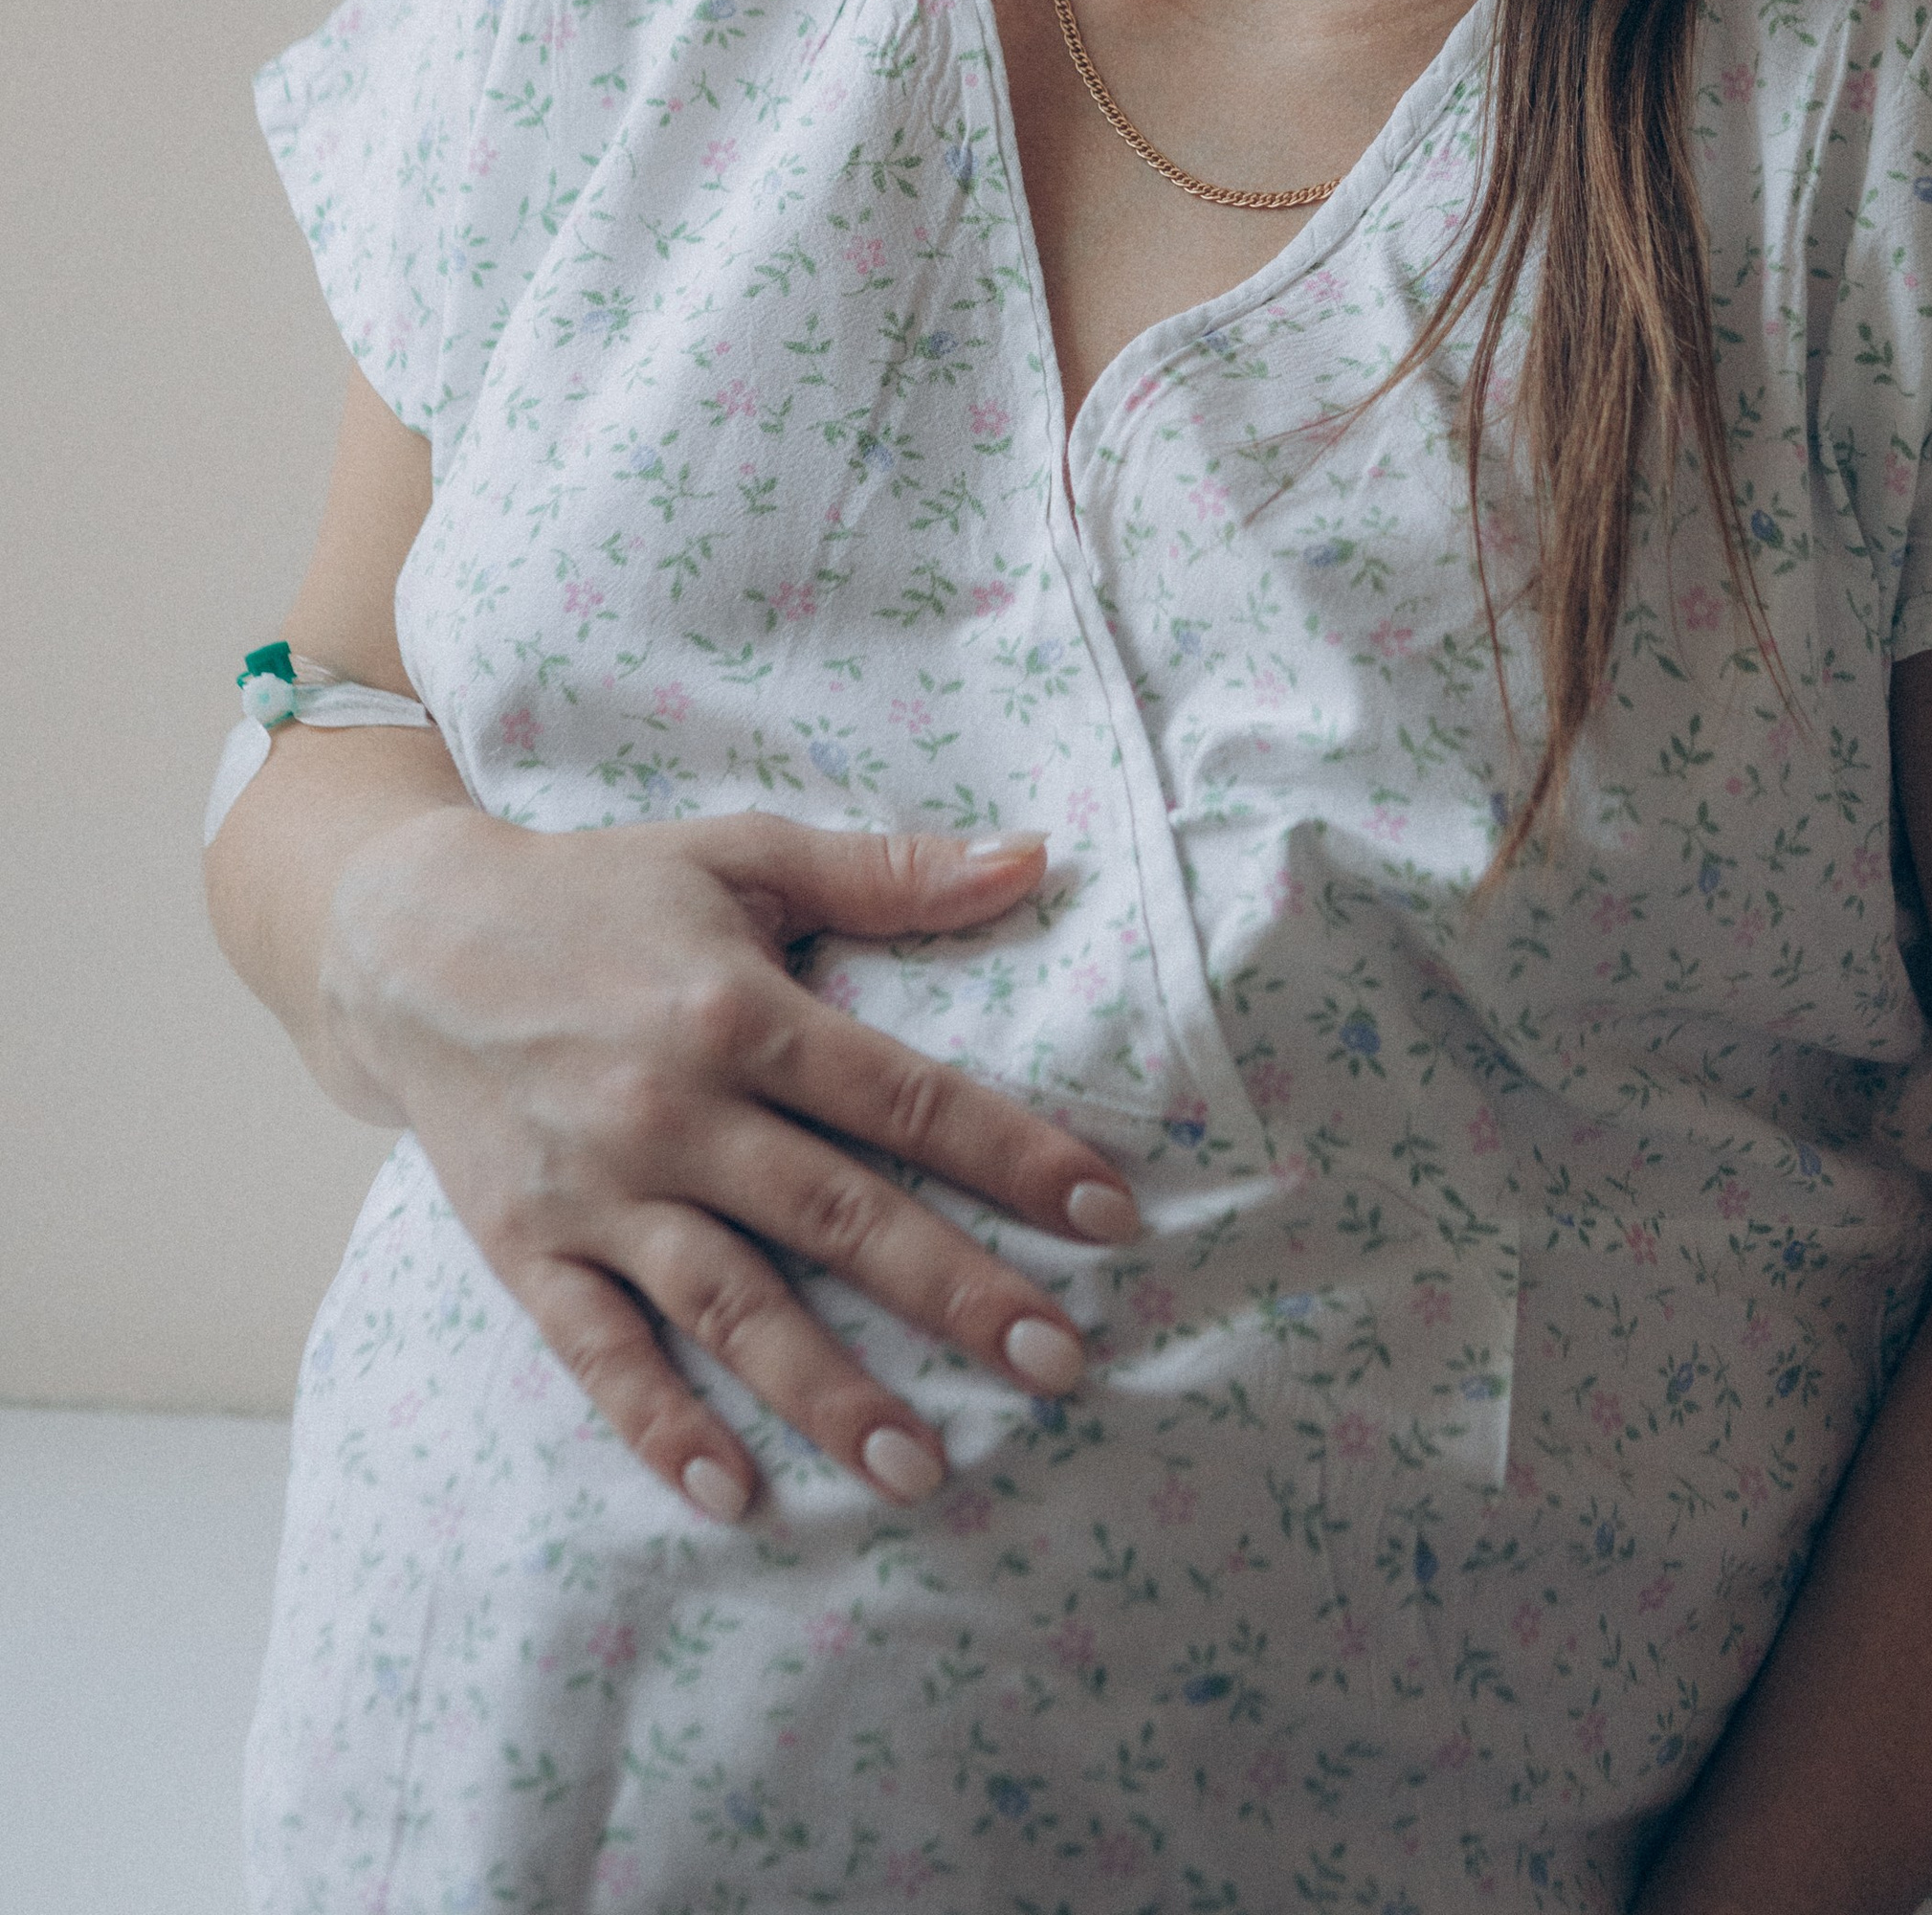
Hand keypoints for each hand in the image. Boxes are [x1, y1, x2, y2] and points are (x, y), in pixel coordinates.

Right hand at [319, 806, 1139, 1522]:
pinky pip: (601, 1352)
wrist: (408, 942)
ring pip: (731, 1303)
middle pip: (839, 1215)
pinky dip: (662, 1425)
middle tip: (1060, 1365)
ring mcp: (599, 1189)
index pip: (906, 1098)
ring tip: (922, 1468)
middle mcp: (675, 1107)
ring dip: (827, 1391)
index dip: (1014, 1157)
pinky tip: (735, 1492)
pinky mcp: (526, 1250)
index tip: (1109, 1217)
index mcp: (742, 1009)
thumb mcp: (744, 853)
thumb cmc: (601, 891)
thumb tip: (1037, 857)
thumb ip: (891, 872)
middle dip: (956, 1294)